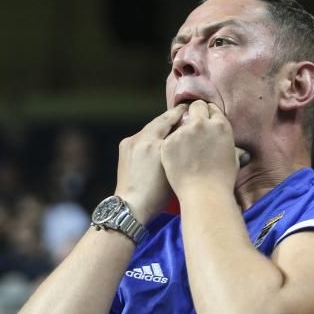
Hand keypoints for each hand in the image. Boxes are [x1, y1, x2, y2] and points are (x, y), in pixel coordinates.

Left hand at [114, 104, 187, 221]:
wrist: (131, 206)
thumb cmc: (156, 194)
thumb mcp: (172, 168)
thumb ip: (177, 147)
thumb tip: (183, 133)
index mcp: (151, 141)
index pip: (168, 119)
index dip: (180, 112)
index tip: (189, 107)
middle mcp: (139, 139)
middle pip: (157, 122)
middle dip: (171, 118)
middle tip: (184, 113)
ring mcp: (129, 144)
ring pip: (149, 130)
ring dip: (160, 128)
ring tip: (173, 128)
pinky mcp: (124, 151)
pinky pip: (141, 138)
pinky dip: (151, 137)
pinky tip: (158, 142)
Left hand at [161, 101, 245, 197]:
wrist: (204, 195)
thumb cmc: (222, 180)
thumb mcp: (233, 159)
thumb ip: (230, 147)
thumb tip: (238, 149)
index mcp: (220, 125)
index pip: (212, 109)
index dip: (208, 114)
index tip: (205, 120)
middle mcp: (201, 124)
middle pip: (196, 106)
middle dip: (194, 112)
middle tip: (192, 124)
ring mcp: (183, 132)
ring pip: (180, 122)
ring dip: (182, 130)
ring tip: (184, 148)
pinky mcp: (168, 143)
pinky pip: (169, 138)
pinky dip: (172, 145)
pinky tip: (176, 157)